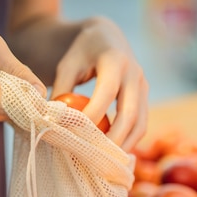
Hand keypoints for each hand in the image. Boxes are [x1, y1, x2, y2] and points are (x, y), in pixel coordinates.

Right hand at [0, 17, 47, 127]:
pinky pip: (4, 107)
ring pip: (14, 108)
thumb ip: (18, 71)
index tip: (33, 80)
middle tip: (2, 65)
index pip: (25, 110)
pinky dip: (4, 92)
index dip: (37, 97)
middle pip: (21, 110)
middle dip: (22, 89)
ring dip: (13, 89)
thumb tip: (41, 92)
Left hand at [50, 16, 148, 150]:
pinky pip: (142, 123)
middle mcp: (134, 73)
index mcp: (114, 60)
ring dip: (125, 144)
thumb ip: (61, 90)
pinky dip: (130, 140)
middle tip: (96, 156)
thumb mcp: (67, 65)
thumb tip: (52, 121)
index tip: (75, 132)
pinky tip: (114, 151)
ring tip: (107, 160)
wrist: (107, 37)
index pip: (106, 93)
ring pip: (141, 122)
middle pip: (130, 112)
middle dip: (114, 137)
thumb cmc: (82, 53)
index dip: (92, 115)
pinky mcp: (145, 97)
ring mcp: (143, 86)